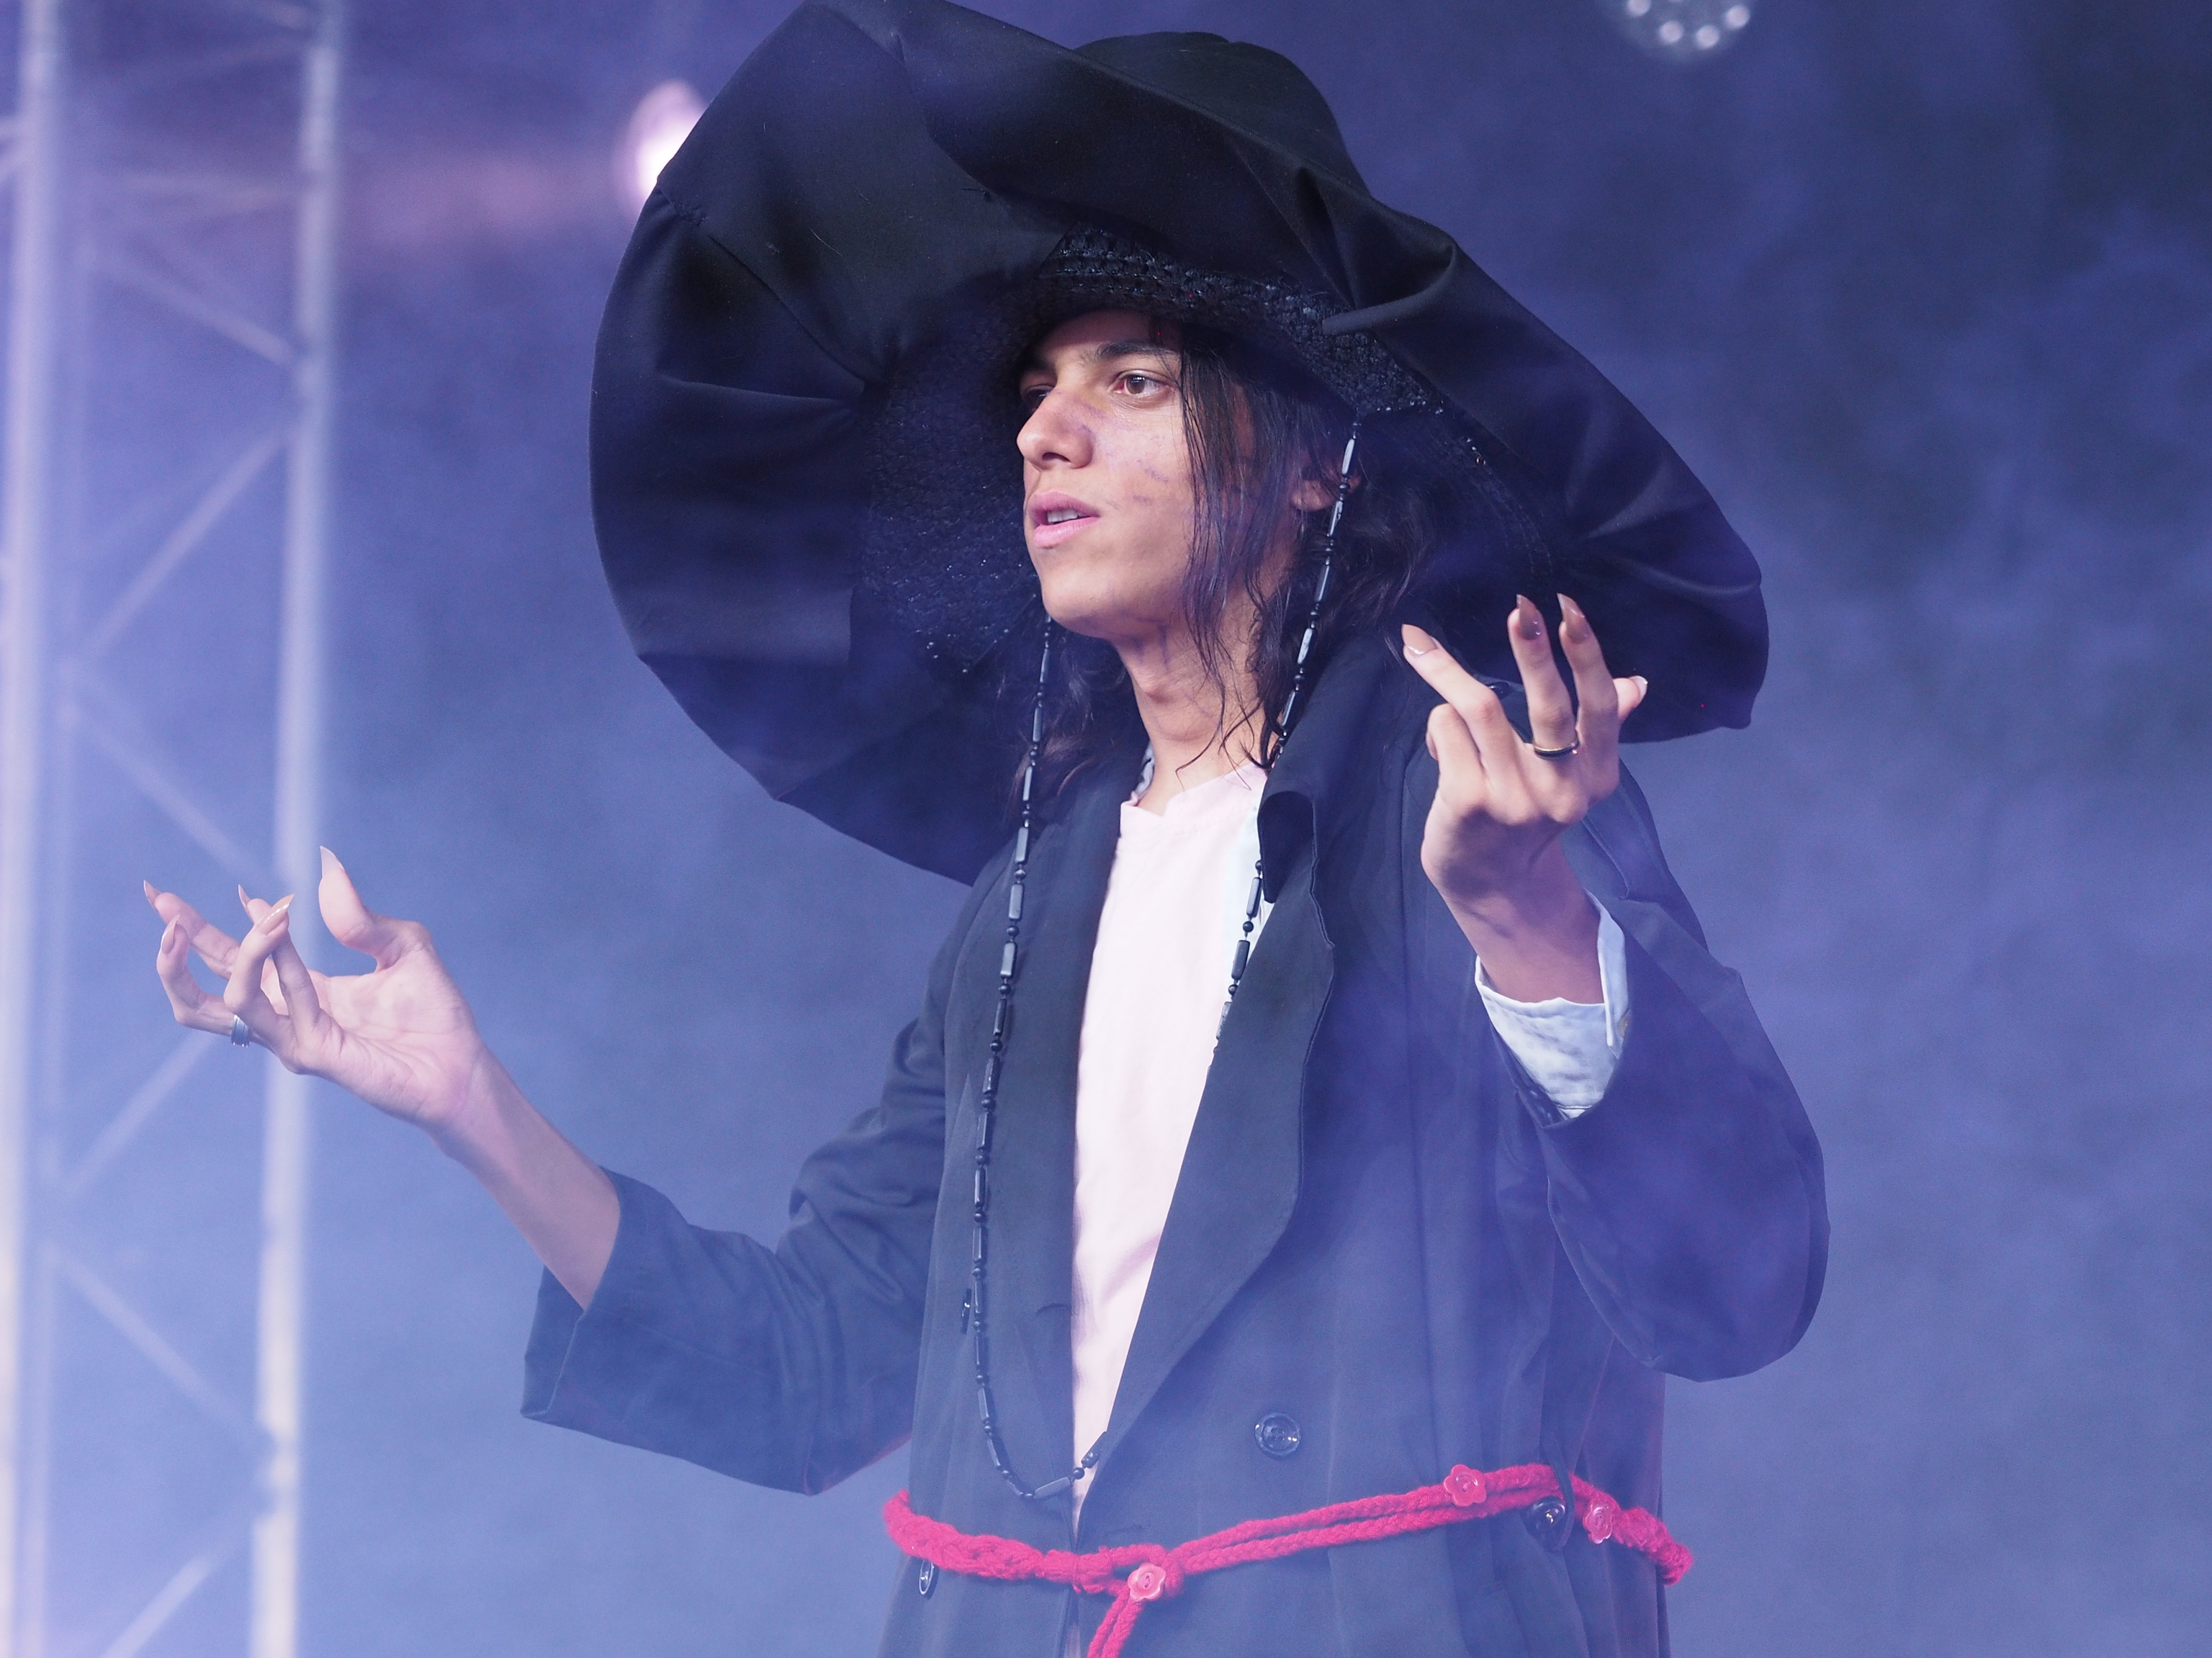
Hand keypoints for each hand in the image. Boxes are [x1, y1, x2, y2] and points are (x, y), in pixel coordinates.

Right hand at [147, 849, 497, 1137]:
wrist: (462, 1063)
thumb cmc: (434, 1012)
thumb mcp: (401, 944)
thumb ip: (358, 912)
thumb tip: (325, 863)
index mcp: (300, 990)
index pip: (233, 959)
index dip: (199, 928)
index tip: (166, 895)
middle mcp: (287, 1015)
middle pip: (210, 983)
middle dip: (179, 944)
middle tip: (161, 902)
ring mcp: (294, 1038)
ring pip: (231, 998)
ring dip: (236, 950)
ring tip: (263, 911)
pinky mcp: (312, 1052)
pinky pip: (280, 1004)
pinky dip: (278, 963)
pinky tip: (284, 926)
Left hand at [1401, 596, 1646, 1001]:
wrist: (1491, 883)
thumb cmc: (1527, 813)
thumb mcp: (1572, 778)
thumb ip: (1598, 730)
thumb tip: (1635, 683)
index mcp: (1595, 776)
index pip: (1599, 708)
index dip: (1587, 657)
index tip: (1569, 611)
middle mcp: (1561, 790)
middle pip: (1549, 707)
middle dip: (1534, 650)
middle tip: (1520, 608)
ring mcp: (1513, 799)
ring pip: (1480, 708)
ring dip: (1448, 672)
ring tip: (1422, 648)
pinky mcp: (1469, 802)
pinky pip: (1448, 731)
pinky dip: (1438, 722)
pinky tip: (1441, 739)